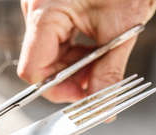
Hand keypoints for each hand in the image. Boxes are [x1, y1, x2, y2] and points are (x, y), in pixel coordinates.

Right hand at [18, 0, 155, 102]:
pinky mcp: (49, 9)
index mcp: (45, 13)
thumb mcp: (121, 27)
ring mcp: (40, 9)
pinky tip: (93, 48)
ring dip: (74, 65)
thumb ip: (109, 71)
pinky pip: (54, 41)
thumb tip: (101, 105)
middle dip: (70, 78)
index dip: (57, 89)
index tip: (82, 96)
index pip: (34, 70)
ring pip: (48, 55)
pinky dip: (74, 51)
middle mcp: (35, 11)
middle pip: (41, 64)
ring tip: (100, 62)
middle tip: (97, 82)